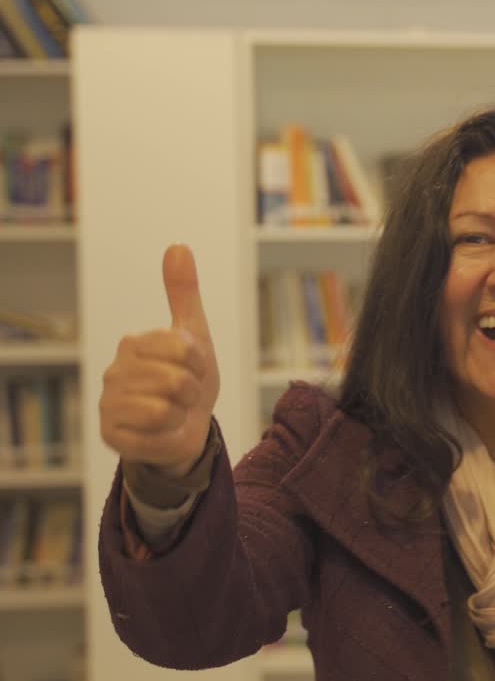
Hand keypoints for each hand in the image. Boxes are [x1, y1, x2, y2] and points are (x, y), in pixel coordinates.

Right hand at [99, 244, 219, 476]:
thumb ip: (184, 292)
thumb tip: (178, 245)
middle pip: (177, 379)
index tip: (195, 369)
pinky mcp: (112, 435)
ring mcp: (109, 404)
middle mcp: (114, 372)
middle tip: (185, 394)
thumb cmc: (190, 380)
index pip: (183, 347)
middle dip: (193, 390)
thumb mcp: (195, 335)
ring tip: (175, 411)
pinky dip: (170, 433)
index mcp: (133, 343)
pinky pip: (155, 432)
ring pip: (166, 407)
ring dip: (182, 413)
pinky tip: (162, 430)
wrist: (187, 429)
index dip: (200, 363)